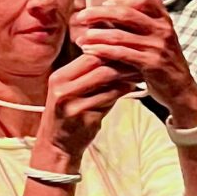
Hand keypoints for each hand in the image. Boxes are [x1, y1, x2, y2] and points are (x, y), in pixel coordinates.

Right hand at [34, 49, 135, 165]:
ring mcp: (72, 102)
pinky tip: (132, 87)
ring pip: (105, 79)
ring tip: (139, 72)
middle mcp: (62, 88)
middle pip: (96, 64)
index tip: (126, 49)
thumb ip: (90, 76)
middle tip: (138, 59)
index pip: (87, 55)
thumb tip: (116, 57)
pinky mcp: (84, 116)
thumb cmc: (69, 116)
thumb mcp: (72, 92)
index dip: (108, 50)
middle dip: (119, 60)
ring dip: (125, 75)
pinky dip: (123, 90)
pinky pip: (109, 98)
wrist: (57, 146)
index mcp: (59, 77)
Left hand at [69, 0, 196, 125]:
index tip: (103, 3)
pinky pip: (122, 53)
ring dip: (96, 35)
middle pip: (126, 13)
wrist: (181, 90)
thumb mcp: (158, 40)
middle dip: (99, 13)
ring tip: (81, 37)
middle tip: (81, 16)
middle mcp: (163, 30)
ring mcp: (158, 46)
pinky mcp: (152, 63)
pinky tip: (90, 50)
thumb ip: (140, 26)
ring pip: (120, 35)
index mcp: (164, 20)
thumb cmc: (163, 64)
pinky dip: (102, 51)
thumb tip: (109, 12)